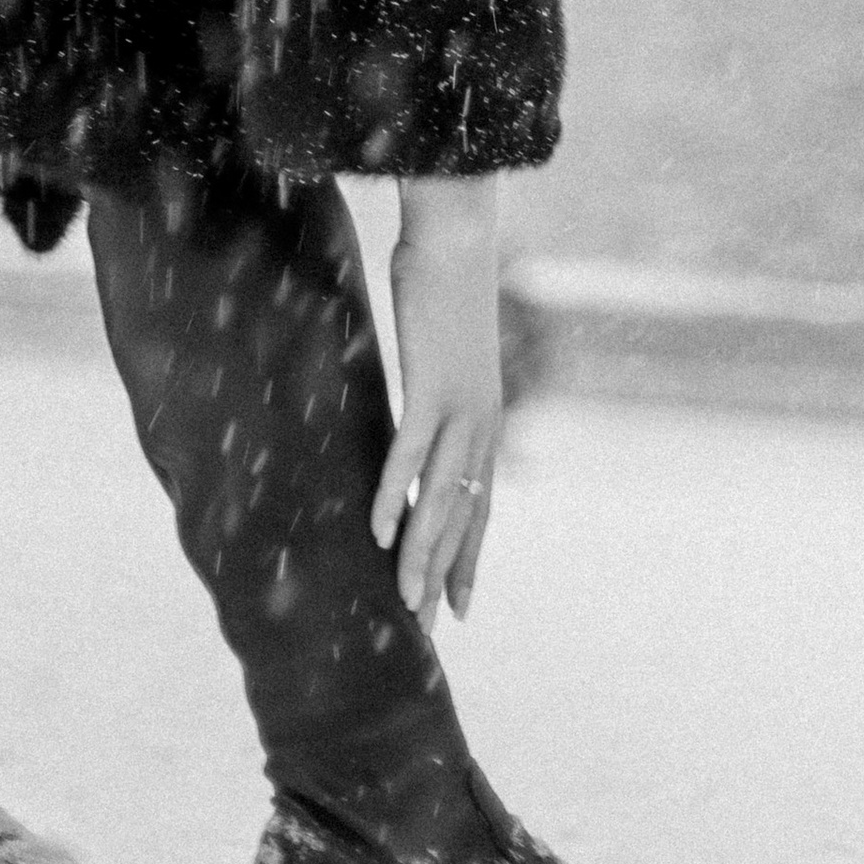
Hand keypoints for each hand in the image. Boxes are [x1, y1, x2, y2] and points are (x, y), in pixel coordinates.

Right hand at [371, 174, 502, 623]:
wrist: (459, 235)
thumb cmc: (447, 286)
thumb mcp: (444, 352)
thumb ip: (433, 389)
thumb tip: (415, 411)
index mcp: (485, 419)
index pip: (480, 507)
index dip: (470, 558)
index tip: (461, 607)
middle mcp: (480, 423)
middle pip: (464, 516)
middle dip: (444, 575)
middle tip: (429, 629)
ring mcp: (459, 407)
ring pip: (441, 497)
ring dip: (421, 551)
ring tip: (404, 600)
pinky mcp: (433, 384)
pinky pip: (410, 452)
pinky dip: (394, 494)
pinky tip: (378, 531)